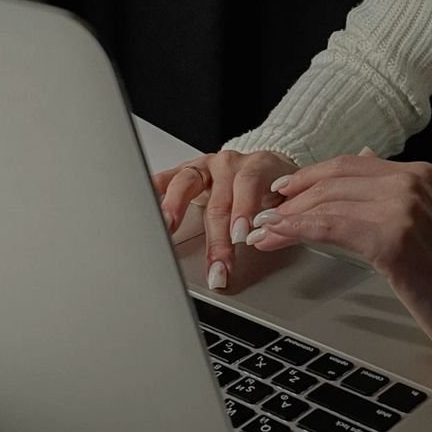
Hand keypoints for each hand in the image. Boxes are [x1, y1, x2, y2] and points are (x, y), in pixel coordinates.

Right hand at [152, 149, 297, 288]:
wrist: (268, 166)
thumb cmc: (277, 185)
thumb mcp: (288, 200)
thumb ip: (278, 219)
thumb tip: (268, 241)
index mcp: (256, 166)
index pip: (248, 187)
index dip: (243, 211)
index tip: (241, 237)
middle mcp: (228, 165)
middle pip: (218, 201)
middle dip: (216, 239)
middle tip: (217, 267)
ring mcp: (204, 167)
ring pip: (185, 184)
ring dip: (175, 208)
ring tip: (167, 228)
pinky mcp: (186, 172)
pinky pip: (166, 178)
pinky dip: (154, 190)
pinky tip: (143, 200)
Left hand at [245, 150, 431, 376]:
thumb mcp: (430, 228)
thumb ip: (395, 201)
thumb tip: (359, 171)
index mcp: (421, 175)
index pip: (351, 165)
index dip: (310, 177)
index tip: (282, 193)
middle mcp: (413, 182)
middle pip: (333, 179)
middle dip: (291, 198)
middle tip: (262, 214)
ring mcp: (405, 207)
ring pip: (326, 202)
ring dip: (286, 217)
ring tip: (260, 230)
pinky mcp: (395, 238)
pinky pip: (330, 226)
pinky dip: (296, 231)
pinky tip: (276, 239)